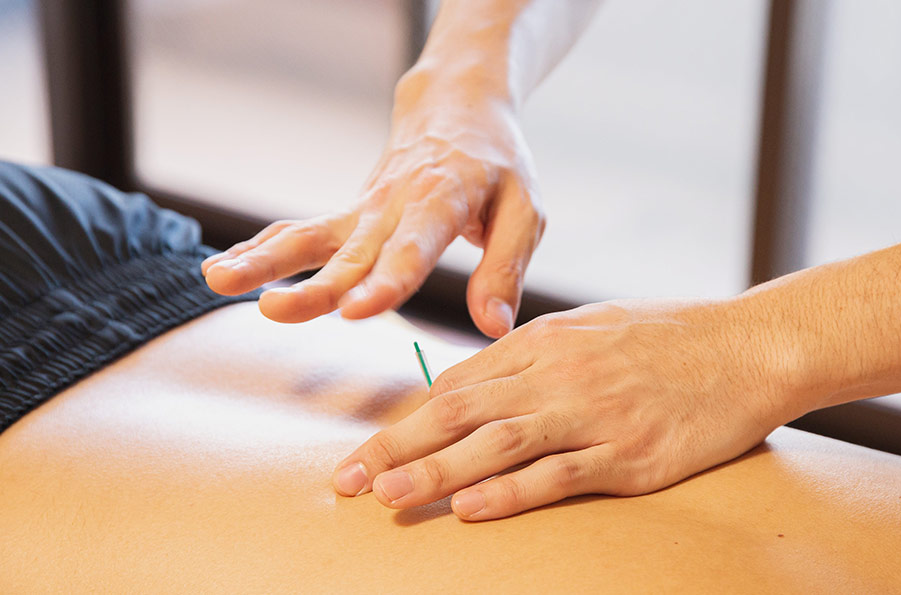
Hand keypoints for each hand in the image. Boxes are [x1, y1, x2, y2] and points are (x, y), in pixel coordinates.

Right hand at [201, 67, 544, 336]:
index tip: (356, 311)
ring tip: (217, 280)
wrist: (457, 110)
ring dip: (263, 260)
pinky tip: (221, 270)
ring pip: (307, 237)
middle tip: (273, 309)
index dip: (385, 281)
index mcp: (442, 203)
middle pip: (349, 252)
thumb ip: (505, 269)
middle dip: (312, 285)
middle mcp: (393, 207)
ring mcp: (363, 211)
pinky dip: (260, 248)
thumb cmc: (498, 167)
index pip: (412, 249)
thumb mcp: (524, 210)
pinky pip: (299, 232)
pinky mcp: (347, 216)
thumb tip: (493, 327)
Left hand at [331, 299, 795, 519]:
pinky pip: (559, 474)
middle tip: (349, 479)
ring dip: (438, 472)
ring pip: (499, 444)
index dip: (408, 418)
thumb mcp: (590, 326)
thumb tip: (472, 384)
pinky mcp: (629, 454)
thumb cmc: (666, 335)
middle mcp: (559, 374)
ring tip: (389, 497)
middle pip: (462, 412)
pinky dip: (512, 492)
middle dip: (398, 446)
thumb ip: (532, 353)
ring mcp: (594, 414)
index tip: (370, 448)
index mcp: (545, 340)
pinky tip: (472, 508)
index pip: (459, 382)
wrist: (746, 346)